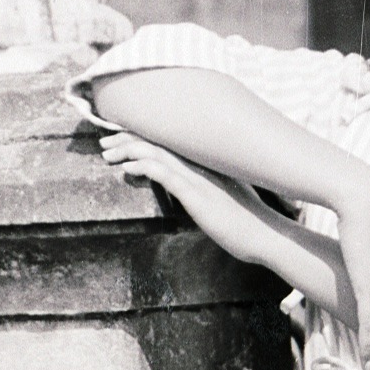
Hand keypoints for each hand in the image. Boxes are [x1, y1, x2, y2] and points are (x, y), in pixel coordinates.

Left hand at [99, 132, 275, 265]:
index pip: (167, 140)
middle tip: (104, 142)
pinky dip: (143, 166)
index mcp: (204, 161)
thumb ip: (203, 187)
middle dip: (127, 138)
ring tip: (107, 153)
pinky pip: (164, 173)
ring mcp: (197, 176)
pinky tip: (127, 168)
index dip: (142, 135)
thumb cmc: (244, 219)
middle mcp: (199, 162)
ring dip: (128, 150)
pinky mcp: (195, 193)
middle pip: (157, 140)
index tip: (120, 136)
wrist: (264, 234)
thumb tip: (185, 187)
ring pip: (156, 152)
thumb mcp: (221, 196)